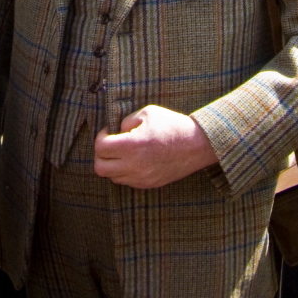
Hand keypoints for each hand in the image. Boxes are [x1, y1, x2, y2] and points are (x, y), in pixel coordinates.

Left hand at [93, 104, 218, 188]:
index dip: (101, 136)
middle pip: (100, 168)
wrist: (197, 144)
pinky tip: (135, 160)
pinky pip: (127, 182)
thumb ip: (126, 121)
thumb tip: (117, 131)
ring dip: (113, 164)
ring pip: (113, 177)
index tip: (109, 131)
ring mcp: (141, 178)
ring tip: (125, 152)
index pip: (100, 148)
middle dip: (101, 155)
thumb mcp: (147, 113)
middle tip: (111, 144)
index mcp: (131, 146)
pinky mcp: (149, 184)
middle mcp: (134, 166)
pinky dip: (126, 172)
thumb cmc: (172, 125)